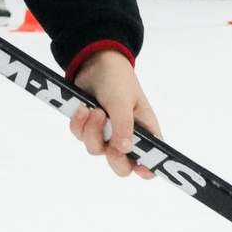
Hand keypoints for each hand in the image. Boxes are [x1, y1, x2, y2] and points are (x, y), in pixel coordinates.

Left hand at [69, 49, 160, 178]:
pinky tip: (82, 108)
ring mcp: (107, 134)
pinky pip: (80, 137)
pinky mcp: (88, 128)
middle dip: (112, 155)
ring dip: (92, 131)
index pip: (151, 160)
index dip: (147, 170)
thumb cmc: (118, 79)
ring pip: (96, 150)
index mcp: (145, 131)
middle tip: (110, 143)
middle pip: (121, 165)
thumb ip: (124, 125)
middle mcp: (127, 136)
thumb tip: (125, 150)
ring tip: (94, 109)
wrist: (94, 62)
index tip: (139, 168)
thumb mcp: (122, 100)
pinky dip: (79, 124)